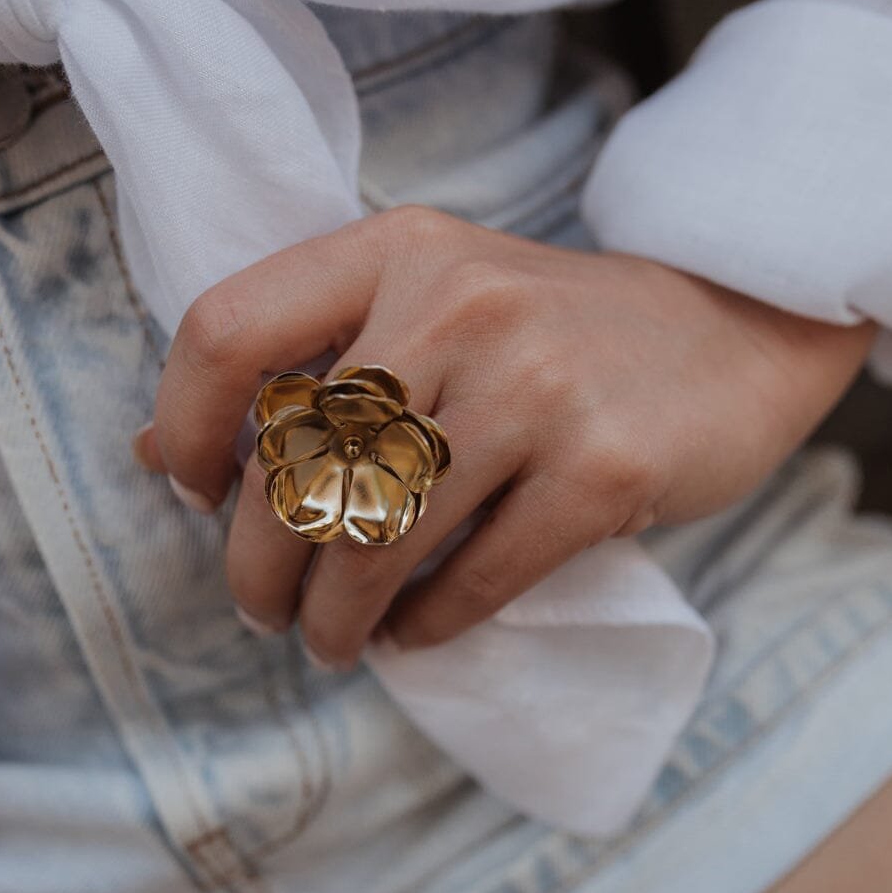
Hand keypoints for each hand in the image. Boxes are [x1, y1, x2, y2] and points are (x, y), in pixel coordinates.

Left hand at [139, 207, 874, 668]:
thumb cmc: (558, 336)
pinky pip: (474, 579)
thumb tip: (154, 453)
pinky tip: (413, 635)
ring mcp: (536, 385)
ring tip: (331, 642)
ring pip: (379, 537)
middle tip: (265, 614)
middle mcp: (458, 302)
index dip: (185, 430)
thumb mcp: (432, 303)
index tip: (195, 496)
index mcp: (398, 250)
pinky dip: (425, 626)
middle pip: (299, 466)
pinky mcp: (603, 468)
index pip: (229, 332)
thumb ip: (309, 363)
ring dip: (335, 617)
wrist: (737, 331)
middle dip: (258, 570)